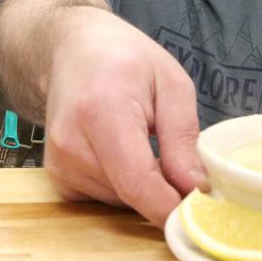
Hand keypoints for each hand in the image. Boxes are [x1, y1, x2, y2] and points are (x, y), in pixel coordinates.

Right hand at [43, 6, 208, 226]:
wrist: (71, 51)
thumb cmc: (125, 59)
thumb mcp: (171, 83)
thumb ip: (183, 138)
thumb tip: (197, 189)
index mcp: (102, 113)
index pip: (138, 182)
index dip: (173, 206)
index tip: (204, 210)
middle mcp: (71, 145)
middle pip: (134, 196)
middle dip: (165, 187)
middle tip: (178, 152)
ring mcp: (59, 165)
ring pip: (123, 201)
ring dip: (144, 184)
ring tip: (143, 139)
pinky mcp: (58, 178)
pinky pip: (106, 199)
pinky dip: (124, 185)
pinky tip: (123, 150)